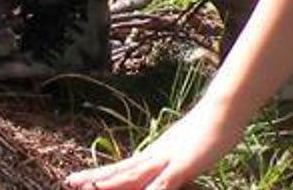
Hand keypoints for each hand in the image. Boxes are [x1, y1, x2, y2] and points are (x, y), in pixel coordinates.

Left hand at [66, 94, 245, 189]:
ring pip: (135, 175)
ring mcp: (167, 159)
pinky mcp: (183, 164)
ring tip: (90, 189)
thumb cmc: (206, 132)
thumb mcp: (183, 153)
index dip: (100, 175)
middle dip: (95, 180)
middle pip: (121, 171)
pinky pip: (165, 181)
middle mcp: (154, 156)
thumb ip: (168, 165)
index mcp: (153, 155)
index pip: (122, 168)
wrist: (222, 110)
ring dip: (112, 184)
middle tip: (69, 181)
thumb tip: (158, 176)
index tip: (77, 179)